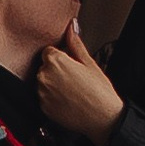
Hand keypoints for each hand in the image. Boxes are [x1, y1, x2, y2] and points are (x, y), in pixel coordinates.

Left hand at [36, 20, 125, 145]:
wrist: (102, 119)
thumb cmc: (99, 92)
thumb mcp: (89, 63)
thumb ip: (75, 43)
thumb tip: (71, 26)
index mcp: (55, 61)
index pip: (49, 51)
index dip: (61, 57)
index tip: (71, 65)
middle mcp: (44, 76)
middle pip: (44, 67)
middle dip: (56, 70)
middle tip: (74, 79)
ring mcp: (42, 93)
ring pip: (43, 82)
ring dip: (53, 84)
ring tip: (72, 91)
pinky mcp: (42, 107)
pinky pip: (44, 97)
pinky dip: (52, 98)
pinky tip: (68, 100)